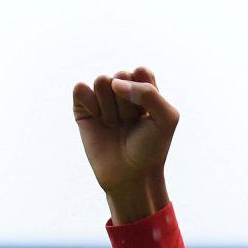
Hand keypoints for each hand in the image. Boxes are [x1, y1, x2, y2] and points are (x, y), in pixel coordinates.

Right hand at [72, 67, 177, 222]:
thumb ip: (150, 93)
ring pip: (101, 80)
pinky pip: (81, 88)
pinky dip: (91, 105)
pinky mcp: (82, 106)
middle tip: (131, 123)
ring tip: (116, 124)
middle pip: (121, 75)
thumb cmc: (151, 147)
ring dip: (111, 107)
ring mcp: (101, 97)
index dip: (144, 93)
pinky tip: (98, 121)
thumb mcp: (166, 119)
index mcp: (144, 88)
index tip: (148, 115)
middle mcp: (122, 90)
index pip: (141, 72)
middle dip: (128, 103)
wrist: (130, 175)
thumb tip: (113, 82)